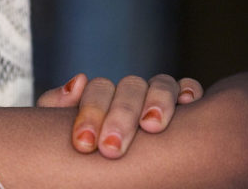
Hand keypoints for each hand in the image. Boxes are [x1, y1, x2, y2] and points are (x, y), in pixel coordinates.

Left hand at [36, 73, 202, 158]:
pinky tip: (188, 104)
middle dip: (120, 116)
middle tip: (112, 148)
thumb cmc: (84, 150)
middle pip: (129, 87)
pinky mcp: (186, 106)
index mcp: (101, 96)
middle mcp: (130, 93)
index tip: (85, 144)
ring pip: (161, 84)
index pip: (98, 90)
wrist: (104, 167)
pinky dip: (190, 89)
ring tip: (151, 126)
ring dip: (157, 101)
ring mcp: (157, 96)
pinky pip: (189, 87)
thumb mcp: (63, 129)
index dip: (91, 114)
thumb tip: (78, 80)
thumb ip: (57, 104)